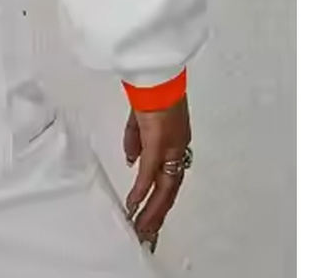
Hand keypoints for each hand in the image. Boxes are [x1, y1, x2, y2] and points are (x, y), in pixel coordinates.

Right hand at [123, 94, 191, 252]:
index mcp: (175, 145)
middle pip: (170, 190)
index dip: (160, 199)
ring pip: (165, 189)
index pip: (169, 178)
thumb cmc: (149, 91)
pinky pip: (151, 174)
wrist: (155, 77)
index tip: (151, 215)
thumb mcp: (140, 120)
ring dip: (153, 210)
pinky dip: (142, 191)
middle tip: (148, 232)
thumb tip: (131, 162)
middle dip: (157, 213)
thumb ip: (136, 141)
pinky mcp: (160, 145)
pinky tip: (134, 204)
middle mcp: (178, 150)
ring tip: (143, 228)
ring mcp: (171, 149)